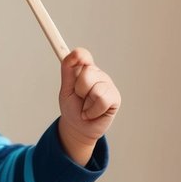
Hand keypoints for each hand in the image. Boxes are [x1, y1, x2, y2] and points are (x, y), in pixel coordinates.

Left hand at [57, 47, 119, 165]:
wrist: (78, 128)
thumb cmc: (72, 107)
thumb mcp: (65, 89)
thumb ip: (68, 70)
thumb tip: (74, 53)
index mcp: (84, 69)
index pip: (83, 55)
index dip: (79, 56)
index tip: (76, 57)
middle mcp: (97, 74)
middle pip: (86, 73)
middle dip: (78, 90)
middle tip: (79, 97)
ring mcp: (107, 84)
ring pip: (95, 89)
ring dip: (86, 104)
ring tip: (86, 107)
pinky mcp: (115, 97)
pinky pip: (102, 101)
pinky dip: (93, 111)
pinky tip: (93, 113)